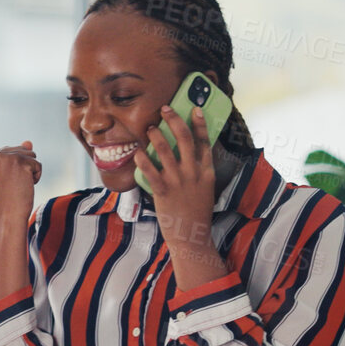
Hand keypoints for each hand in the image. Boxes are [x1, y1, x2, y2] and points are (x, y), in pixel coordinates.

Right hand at [0, 141, 41, 224]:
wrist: (7, 217)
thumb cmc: (6, 200)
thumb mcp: (6, 176)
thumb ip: (14, 156)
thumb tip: (28, 142)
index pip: (8, 153)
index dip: (11, 171)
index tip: (4, 185)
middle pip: (20, 151)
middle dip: (21, 169)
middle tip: (11, 187)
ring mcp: (5, 157)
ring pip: (30, 155)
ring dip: (29, 172)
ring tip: (18, 186)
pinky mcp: (20, 162)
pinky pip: (38, 164)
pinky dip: (36, 177)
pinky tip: (25, 187)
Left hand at [133, 107, 215, 248]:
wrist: (192, 237)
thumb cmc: (197, 213)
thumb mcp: (205, 189)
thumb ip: (199, 171)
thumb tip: (189, 155)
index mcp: (207, 172)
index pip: (204, 142)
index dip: (199, 124)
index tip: (195, 109)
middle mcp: (193, 173)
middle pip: (185, 139)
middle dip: (174, 120)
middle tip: (165, 108)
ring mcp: (178, 182)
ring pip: (166, 150)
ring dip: (156, 136)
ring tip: (150, 128)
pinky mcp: (163, 192)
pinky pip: (150, 171)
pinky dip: (142, 159)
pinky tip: (137, 152)